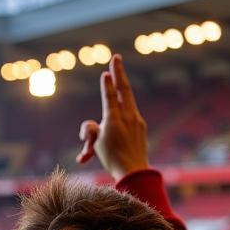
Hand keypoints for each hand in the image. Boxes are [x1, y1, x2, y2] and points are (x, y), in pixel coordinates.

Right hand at [76, 54, 149, 179]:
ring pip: (127, 101)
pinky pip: (129, 116)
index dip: (107, 84)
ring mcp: (137, 121)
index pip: (110, 96)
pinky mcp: (141, 127)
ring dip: (121, 91)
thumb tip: (88, 127)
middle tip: (116, 57)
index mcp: (114, 120)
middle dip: (119, 72)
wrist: (133, 172)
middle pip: (124, 90)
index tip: (106, 73)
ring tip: (117, 76)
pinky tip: (117, 121)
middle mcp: (128, 117)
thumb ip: (90, 131)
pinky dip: (121, 115)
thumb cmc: (111, 159)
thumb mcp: (96, 145)